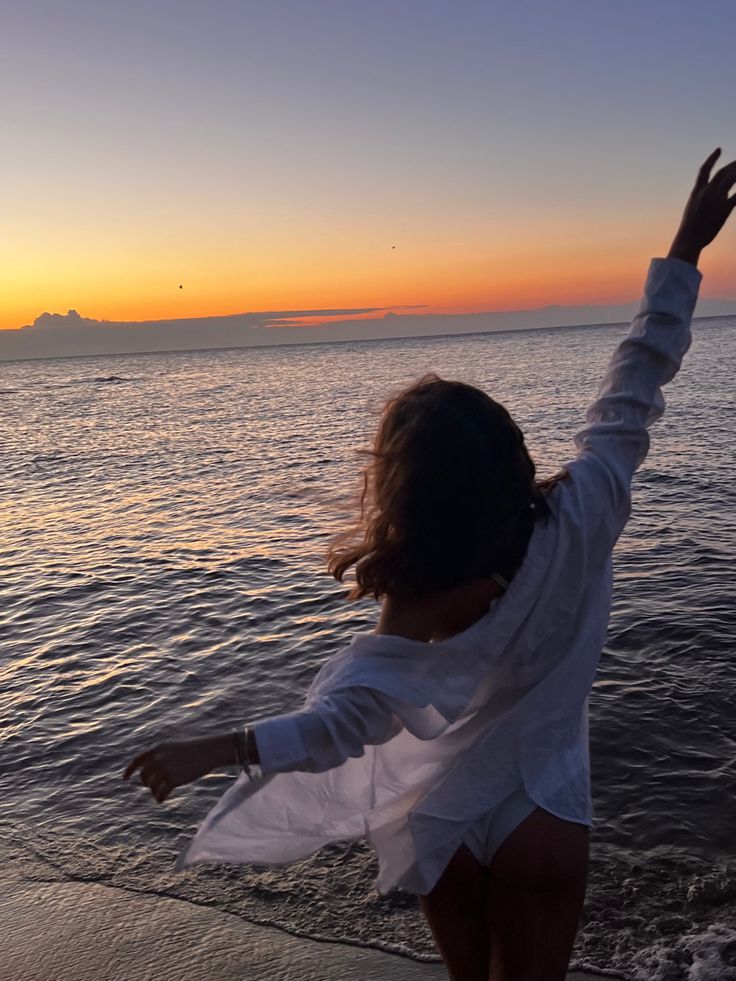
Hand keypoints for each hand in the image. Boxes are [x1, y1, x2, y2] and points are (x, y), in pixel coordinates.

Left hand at [123, 733, 234, 803]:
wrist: (209, 751)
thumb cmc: (193, 750)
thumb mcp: (174, 749)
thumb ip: (160, 758)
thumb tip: (148, 775)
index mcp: (158, 748)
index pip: (138, 760)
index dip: (130, 769)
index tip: (125, 778)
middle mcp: (159, 758)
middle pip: (144, 776)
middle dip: (148, 783)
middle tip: (155, 787)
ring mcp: (166, 769)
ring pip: (151, 786)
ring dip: (154, 791)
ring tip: (160, 793)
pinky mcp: (174, 780)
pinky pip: (160, 793)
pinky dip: (159, 798)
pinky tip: (161, 799)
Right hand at [669, 148, 735, 264]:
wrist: (688, 240)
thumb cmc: (690, 230)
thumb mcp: (694, 210)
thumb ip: (707, 200)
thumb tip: (723, 196)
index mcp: (696, 192)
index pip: (705, 169)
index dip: (712, 158)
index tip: (719, 149)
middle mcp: (706, 192)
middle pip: (723, 172)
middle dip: (734, 165)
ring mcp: (715, 200)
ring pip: (732, 178)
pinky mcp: (724, 210)